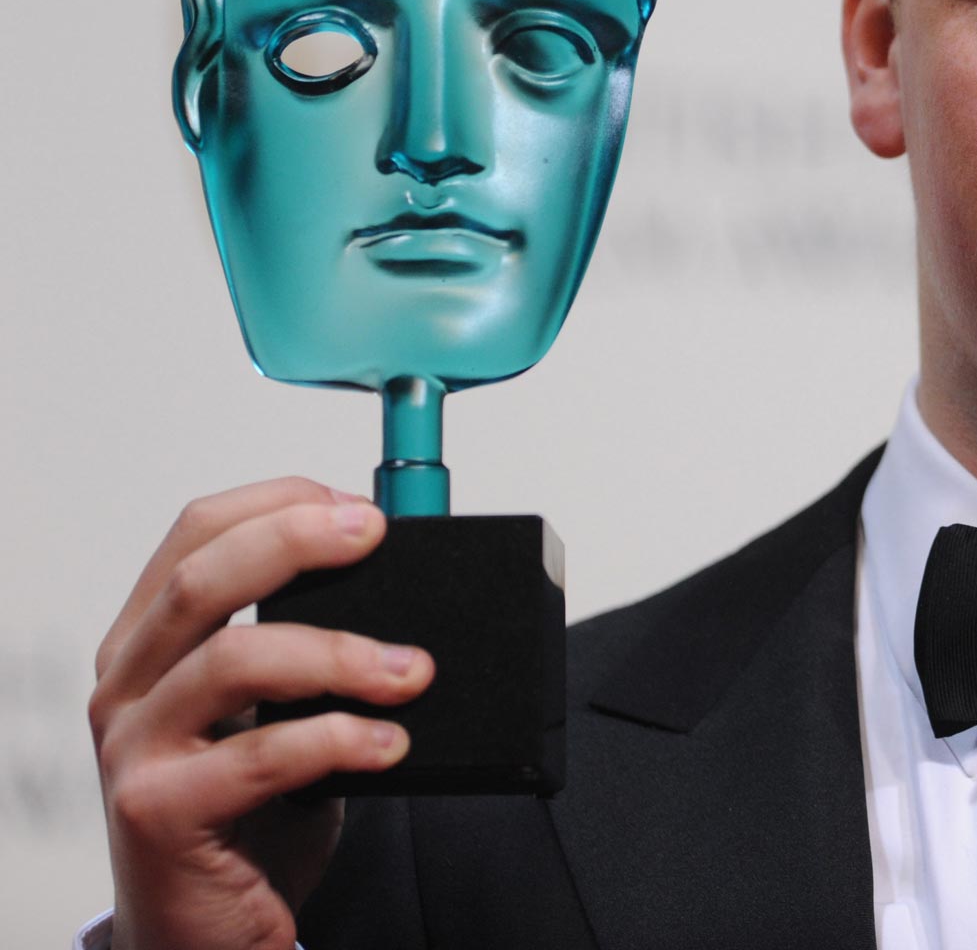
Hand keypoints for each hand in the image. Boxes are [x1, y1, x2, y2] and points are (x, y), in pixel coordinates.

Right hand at [89, 478, 434, 949]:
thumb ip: (310, 644)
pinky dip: (340, 740)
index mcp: (150, 643)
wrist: (206, 931)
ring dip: (341, 653)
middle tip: (376, 538)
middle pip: (203, 579)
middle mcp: (129, 686)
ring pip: (236, 659)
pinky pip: (260, 756)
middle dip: (298, 542)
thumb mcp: (275, 708)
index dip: (277, 503)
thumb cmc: (249, 812)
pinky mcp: (160, 812)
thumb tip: (407, 575)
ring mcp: (135, 748)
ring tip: (412, 671)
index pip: (195, 533)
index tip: (358, 507)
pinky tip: (390, 746)